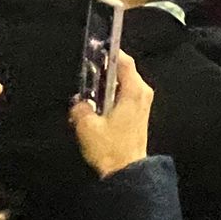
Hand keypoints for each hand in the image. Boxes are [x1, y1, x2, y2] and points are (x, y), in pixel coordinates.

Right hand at [71, 52, 150, 177]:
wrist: (127, 171)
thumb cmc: (111, 149)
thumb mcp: (87, 127)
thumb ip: (80, 109)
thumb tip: (78, 102)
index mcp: (134, 91)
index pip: (125, 62)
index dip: (111, 53)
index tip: (98, 49)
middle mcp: (142, 93)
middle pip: (124, 72)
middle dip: (104, 71)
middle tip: (87, 72)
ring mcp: (142, 103)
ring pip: (123, 85)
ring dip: (106, 86)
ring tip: (88, 92)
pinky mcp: (138, 113)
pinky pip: (124, 96)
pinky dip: (110, 96)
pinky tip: (96, 107)